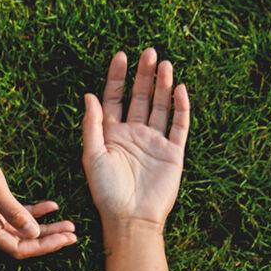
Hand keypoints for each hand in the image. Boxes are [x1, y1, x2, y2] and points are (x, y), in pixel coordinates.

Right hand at [0, 130, 77, 258]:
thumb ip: (12, 211)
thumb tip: (34, 234)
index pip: (19, 248)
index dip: (44, 246)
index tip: (66, 238)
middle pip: (24, 242)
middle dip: (50, 240)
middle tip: (74, 235)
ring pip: (24, 230)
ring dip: (46, 228)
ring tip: (69, 224)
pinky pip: (18, 214)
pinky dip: (36, 212)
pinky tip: (53, 205)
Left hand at [81, 48, 190, 230]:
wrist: (130, 218)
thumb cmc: (106, 191)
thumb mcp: (92, 156)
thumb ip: (92, 125)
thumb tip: (89, 94)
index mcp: (112, 133)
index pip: (115, 98)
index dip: (117, 77)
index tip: (121, 56)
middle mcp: (134, 134)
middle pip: (140, 97)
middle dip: (144, 75)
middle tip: (149, 52)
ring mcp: (155, 142)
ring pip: (160, 106)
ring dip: (163, 85)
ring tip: (165, 64)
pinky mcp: (173, 152)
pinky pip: (179, 125)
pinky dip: (181, 107)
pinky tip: (180, 89)